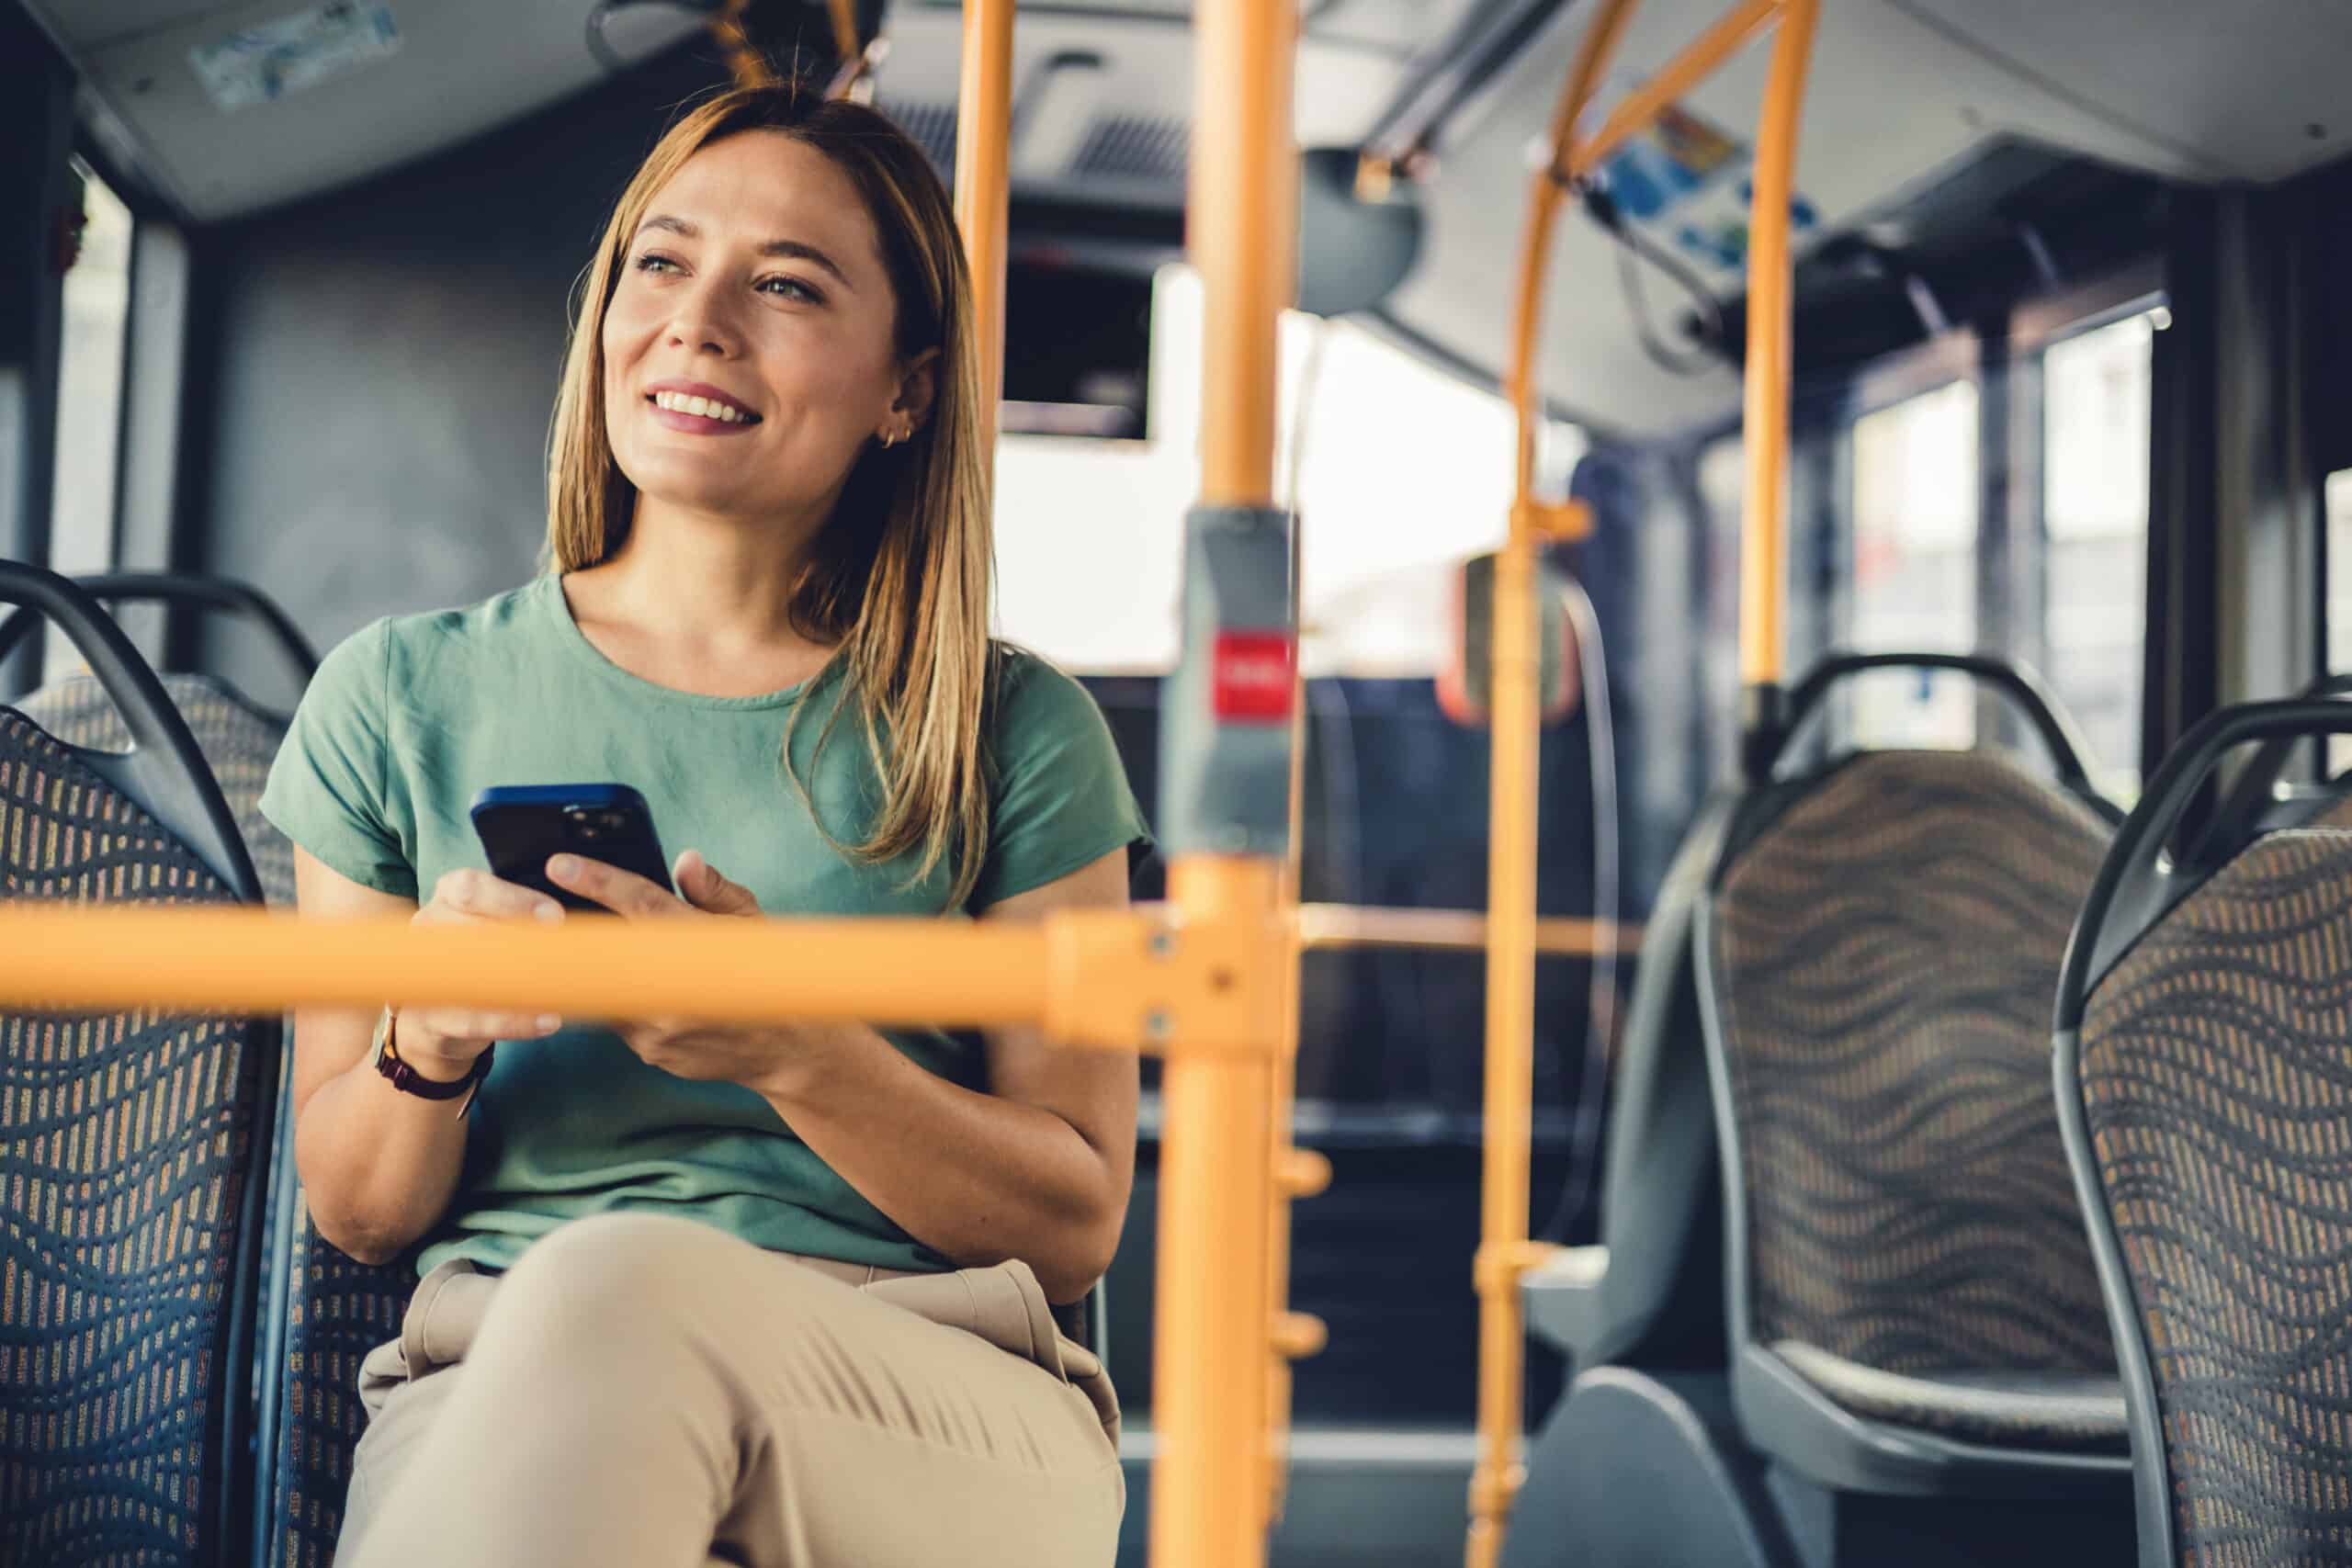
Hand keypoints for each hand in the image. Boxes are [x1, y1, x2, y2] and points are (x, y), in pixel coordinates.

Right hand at [398, 868, 568, 1077]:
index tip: (555, 917)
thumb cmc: (478, 953)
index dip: (514, 900)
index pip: (470, 887)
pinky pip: (471, 1020)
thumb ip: (524, 916)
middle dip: (517, 939)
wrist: (436, 1017)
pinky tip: (548, 1021)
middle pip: (466, 927)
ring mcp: (421, 973)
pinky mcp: (428, 1017)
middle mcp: (426, 928)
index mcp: (447, 895)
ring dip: (517, 980)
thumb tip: (568, 923)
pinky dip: (514, 1022)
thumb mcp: (496, 922)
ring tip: (557, 988)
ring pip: (466, 973)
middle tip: (561, 952)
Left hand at [544, 850, 792, 1091]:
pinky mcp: (649, 1051)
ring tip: (597, 950)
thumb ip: (713, 891)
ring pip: (605, 986)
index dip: (597, 881)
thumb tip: (685, 861)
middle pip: (604, 950)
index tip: (560, 865)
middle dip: (572, 929)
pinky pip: (617, 1016)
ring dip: (597, 966)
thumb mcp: (754, 922)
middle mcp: (676, 990)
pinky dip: (618, 995)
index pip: (641, 905)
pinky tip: (634, 987)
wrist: (789, 1049)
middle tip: (545, 912)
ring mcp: (658, 1027)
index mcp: (704, 948)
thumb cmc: (769, 974)